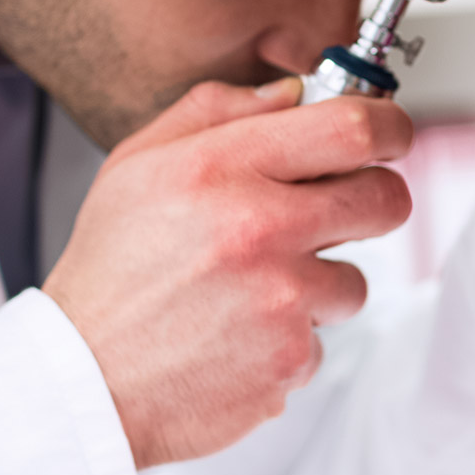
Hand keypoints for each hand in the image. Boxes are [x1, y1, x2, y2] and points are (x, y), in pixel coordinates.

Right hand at [43, 79, 412, 467]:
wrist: (84, 380)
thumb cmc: (111, 272)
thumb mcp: (137, 165)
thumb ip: (213, 112)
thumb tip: (288, 94)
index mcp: (221, 168)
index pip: (351, 126)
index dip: (389, 125)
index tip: (390, 134)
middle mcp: (257, 227)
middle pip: (384, 198)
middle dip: (374, 201)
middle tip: (344, 210)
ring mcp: (280, 296)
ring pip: (354, 277)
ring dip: (319, 282)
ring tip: (254, 289)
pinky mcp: (289, 356)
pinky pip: (322, 336)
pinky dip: (290, 337)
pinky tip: (238, 334)